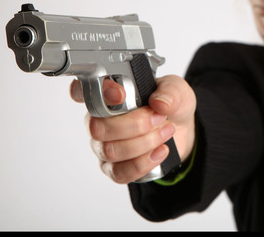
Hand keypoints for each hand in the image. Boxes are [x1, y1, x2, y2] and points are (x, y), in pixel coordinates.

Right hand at [70, 75, 195, 183]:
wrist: (181, 130)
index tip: (120, 94)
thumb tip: (159, 103)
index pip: (82, 91)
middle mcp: (99, 121)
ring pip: (111, 151)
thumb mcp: (177, 91)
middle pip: (98, 128)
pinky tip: (161, 151)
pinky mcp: (115, 168)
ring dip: (145, 142)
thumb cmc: (170, 105)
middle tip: (159, 117)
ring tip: (166, 131)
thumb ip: (170, 92)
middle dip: (135, 124)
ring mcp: (104, 146)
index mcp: (108, 96)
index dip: (96, 94)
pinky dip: (144, 163)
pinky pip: (121, 172)